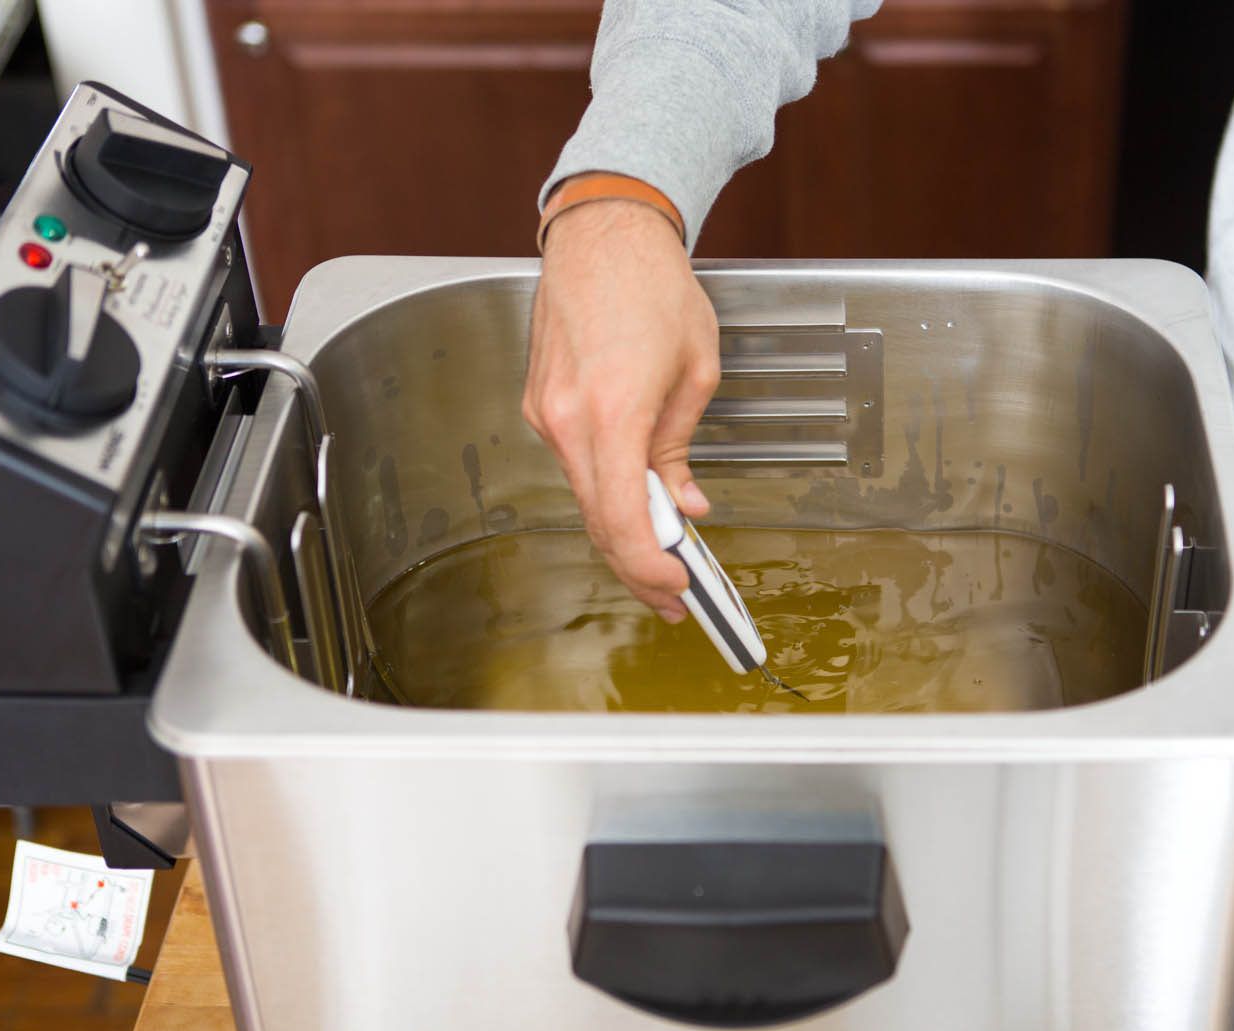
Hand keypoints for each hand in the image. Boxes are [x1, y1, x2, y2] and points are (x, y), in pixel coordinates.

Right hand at [523, 197, 720, 621]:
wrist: (602, 235)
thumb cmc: (652, 287)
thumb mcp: (694, 373)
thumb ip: (681, 450)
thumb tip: (684, 503)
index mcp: (612, 410)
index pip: (621, 518)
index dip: (650, 567)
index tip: (677, 588)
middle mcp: (566, 419)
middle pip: (598, 520)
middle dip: (638, 566)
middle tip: (674, 593)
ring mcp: (545, 413)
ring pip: (584, 496)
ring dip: (622, 531)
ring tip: (664, 554)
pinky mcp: (539, 405)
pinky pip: (575, 464)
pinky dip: (605, 491)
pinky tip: (635, 501)